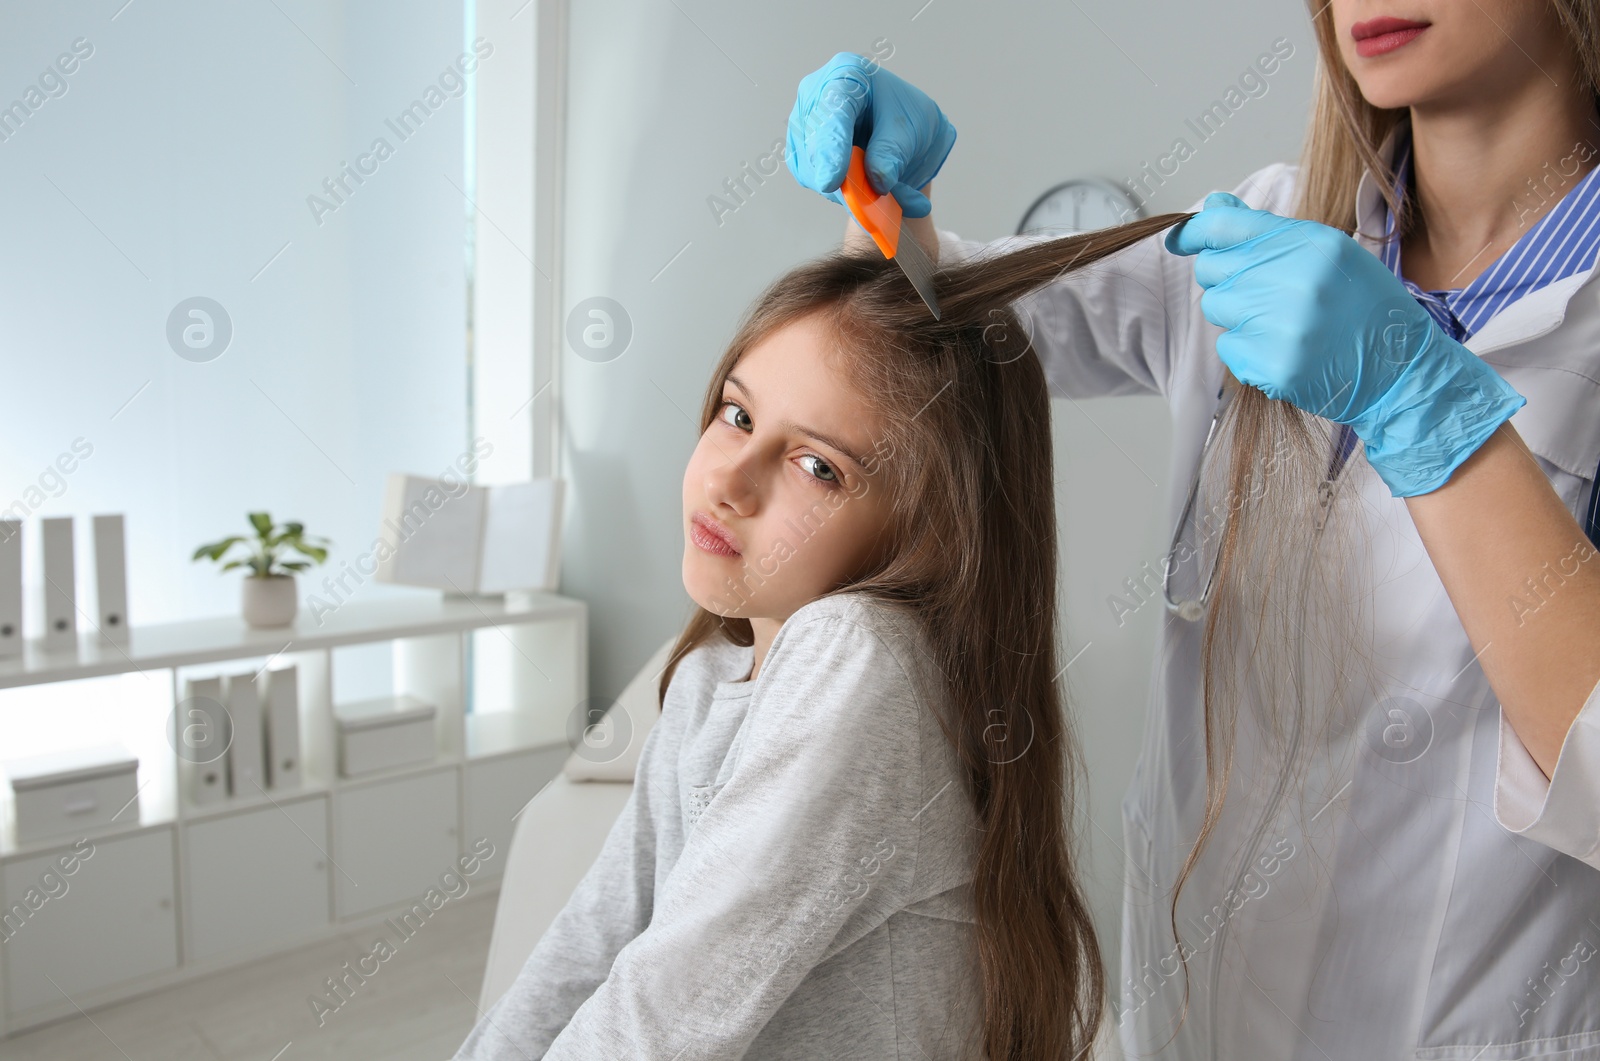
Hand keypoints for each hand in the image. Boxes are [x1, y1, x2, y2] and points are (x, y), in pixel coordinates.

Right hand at [785, 52, 954, 217]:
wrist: (906, 134)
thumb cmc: (908, 117)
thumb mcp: (914, 128)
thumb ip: (893, 152)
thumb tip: (876, 181)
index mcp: (846, 73)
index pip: (831, 111)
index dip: (831, 148)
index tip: (831, 181)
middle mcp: (815, 96)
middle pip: (817, 145)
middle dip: (844, 179)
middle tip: (877, 203)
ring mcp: (804, 127)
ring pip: (813, 170)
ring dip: (849, 192)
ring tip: (887, 196)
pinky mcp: (803, 156)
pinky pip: (817, 183)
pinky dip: (845, 196)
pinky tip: (867, 191)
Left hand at [1166, 192, 1526, 496]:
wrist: (1399, 368)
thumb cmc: (1361, 306)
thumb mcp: (1328, 252)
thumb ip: (1268, 231)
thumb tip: (1215, 205)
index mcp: (1310, 243)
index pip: (1226, 227)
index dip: (1194, 231)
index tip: (1179, 239)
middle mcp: (1295, 279)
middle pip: (1213, 269)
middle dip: (1228, 278)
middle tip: (1264, 292)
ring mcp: (1283, 325)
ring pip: (1216, 307)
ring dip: (1237, 314)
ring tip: (1280, 321)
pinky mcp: (1274, 366)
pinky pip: (1228, 347)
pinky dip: (1246, 350)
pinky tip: (1283, 349)